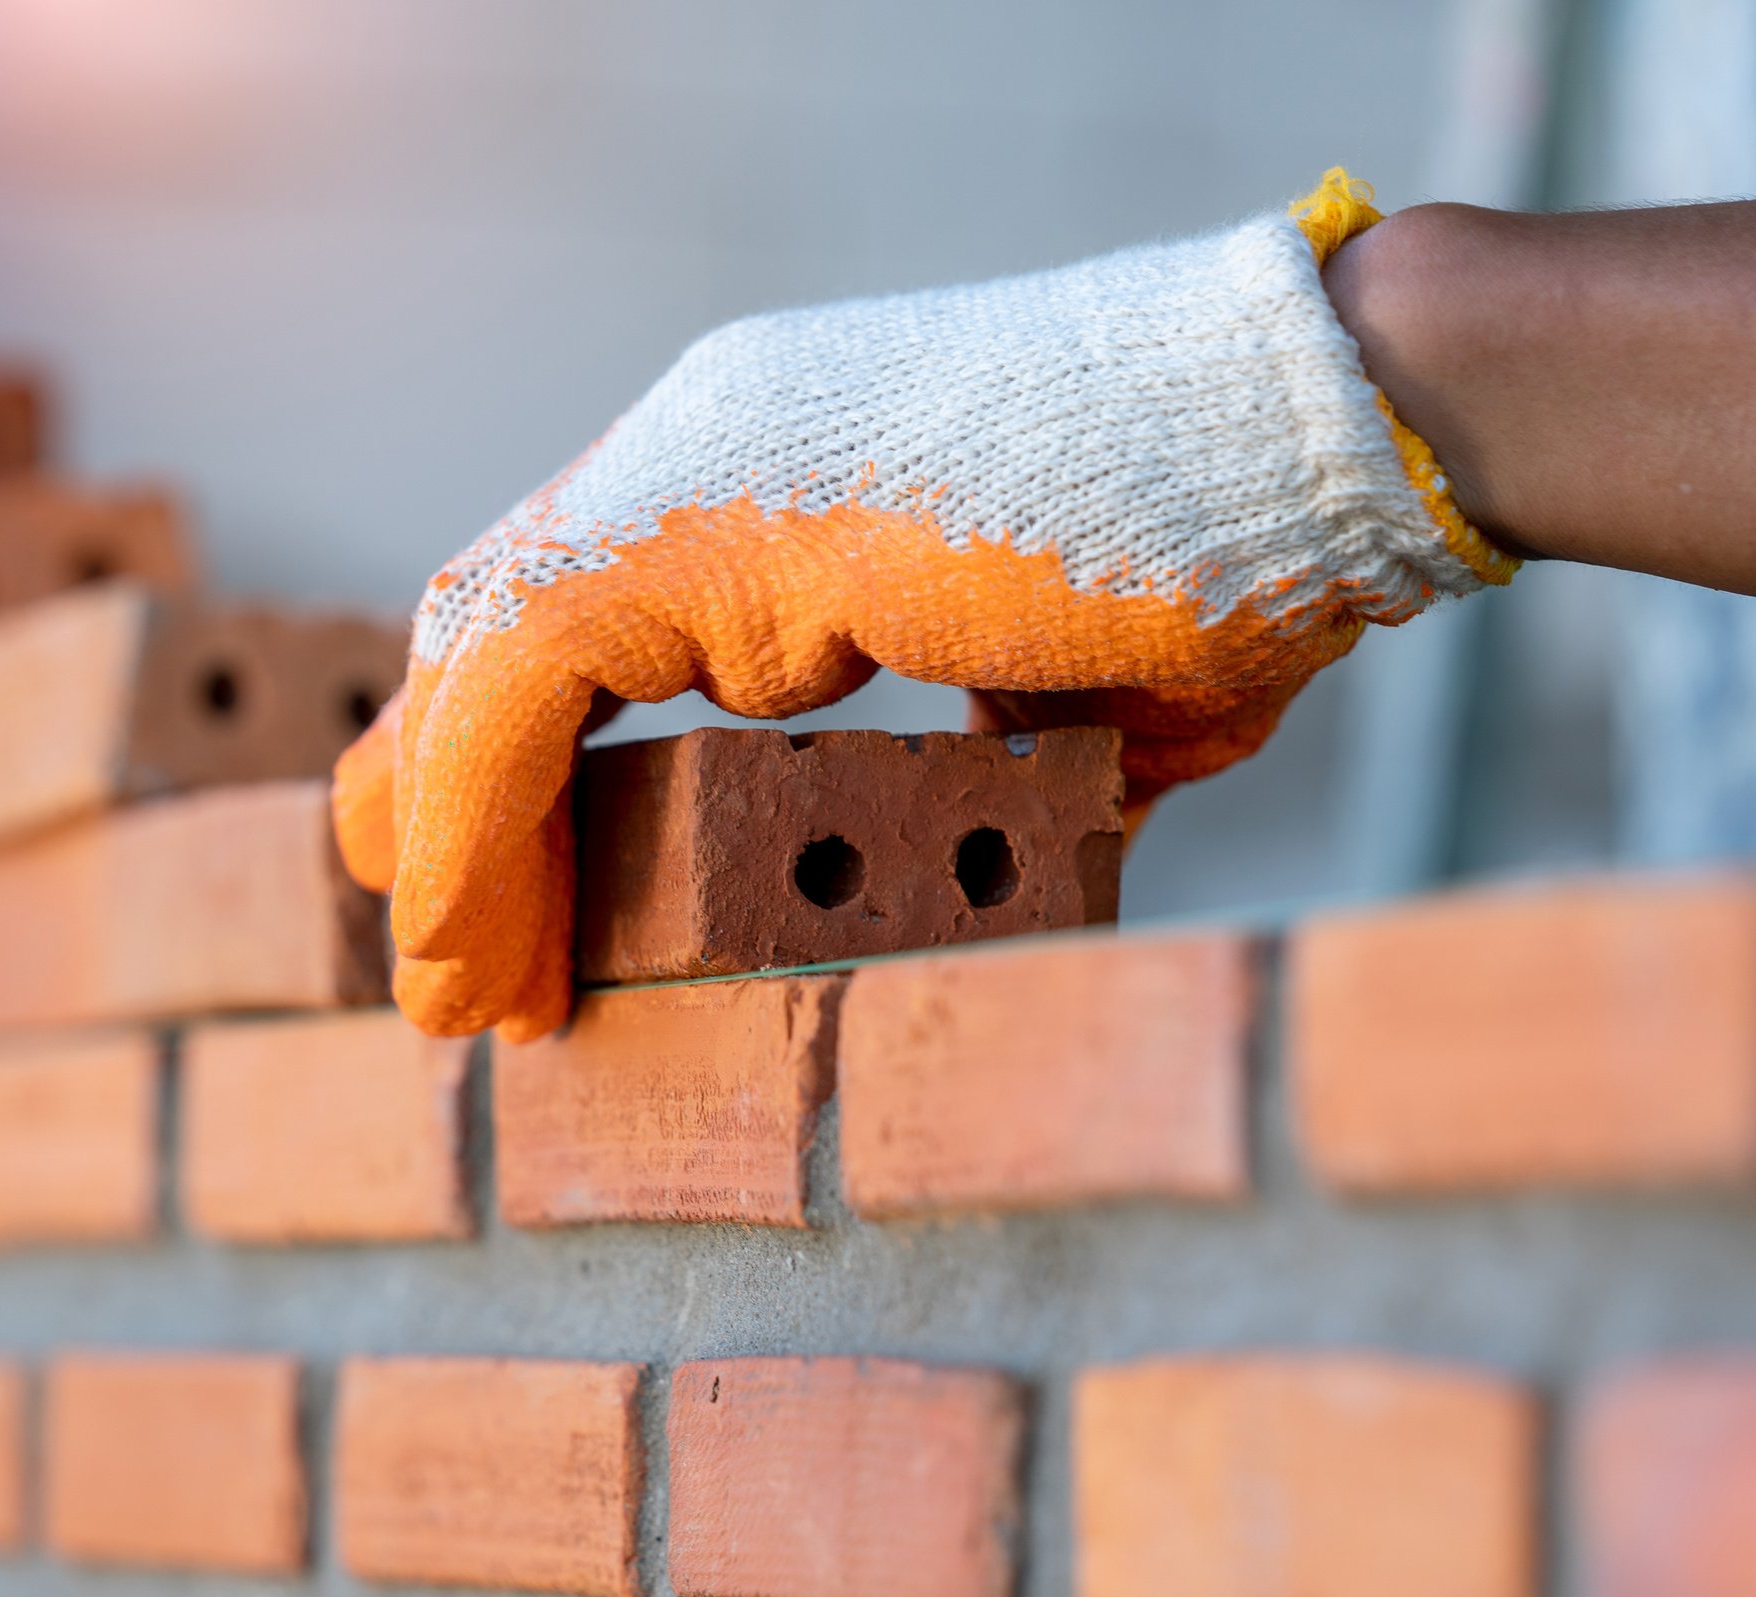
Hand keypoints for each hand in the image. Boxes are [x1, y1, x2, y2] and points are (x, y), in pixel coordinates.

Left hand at [336, 170, 1513, 1039]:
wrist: (1320, 436)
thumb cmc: (1238, 555)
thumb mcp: (1078, 678)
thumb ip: (1014, 737)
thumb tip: (1032, 807)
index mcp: (786, 466)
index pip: (589, 603)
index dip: (525, 746)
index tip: (516, 881)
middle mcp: (714, 444)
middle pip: (504, 619)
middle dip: (448, 792)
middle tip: (435, 951)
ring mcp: (702, 465)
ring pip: (486, 658)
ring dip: (449, 843)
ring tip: (451, 1001)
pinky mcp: (714, 523)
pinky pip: (523, 689)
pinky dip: (472, 828)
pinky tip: (469, 953)